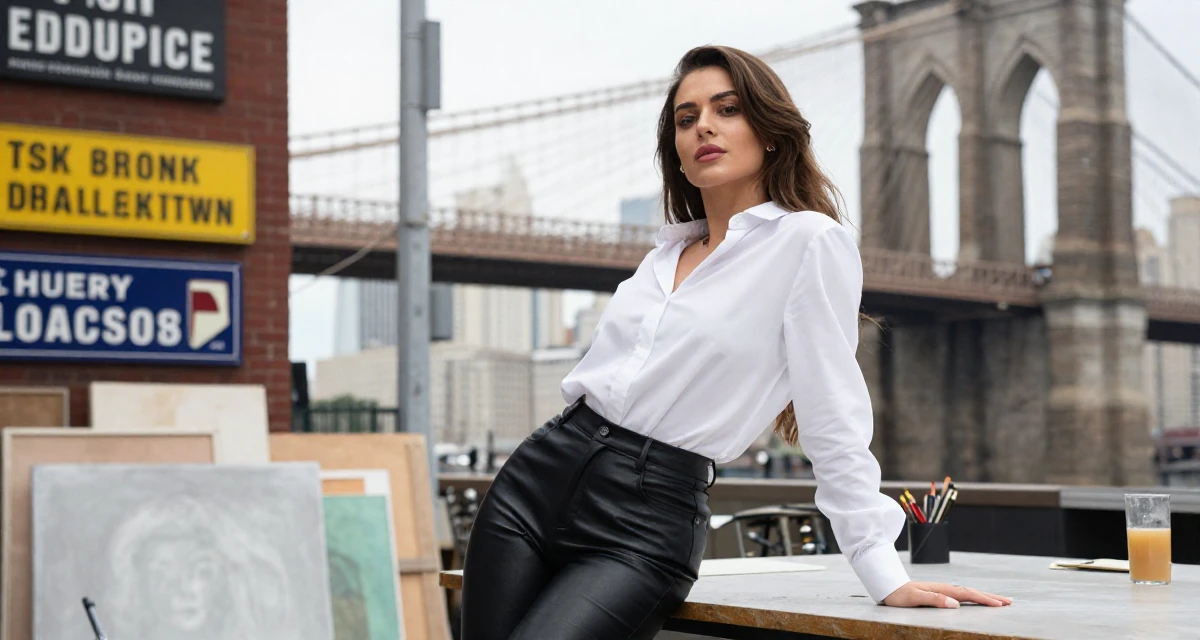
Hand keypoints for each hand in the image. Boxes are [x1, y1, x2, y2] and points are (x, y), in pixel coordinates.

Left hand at [882, 582, 1011, 607]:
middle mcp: (944, 588)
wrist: (888, 586)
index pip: (967, 595)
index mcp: (942, 589)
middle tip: (1009, 602)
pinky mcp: (940, 593)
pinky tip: (978, 599)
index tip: (999, 604)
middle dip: (991, 597)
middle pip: (972, 592)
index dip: (984, 599)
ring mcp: (943, 590)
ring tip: (999, 600)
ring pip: (968, 593)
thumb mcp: (914, 598)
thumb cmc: (899, 595)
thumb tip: (955, 603)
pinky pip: (962, 595)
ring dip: (985, 596)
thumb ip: (933, 600)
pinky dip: (974, 597)